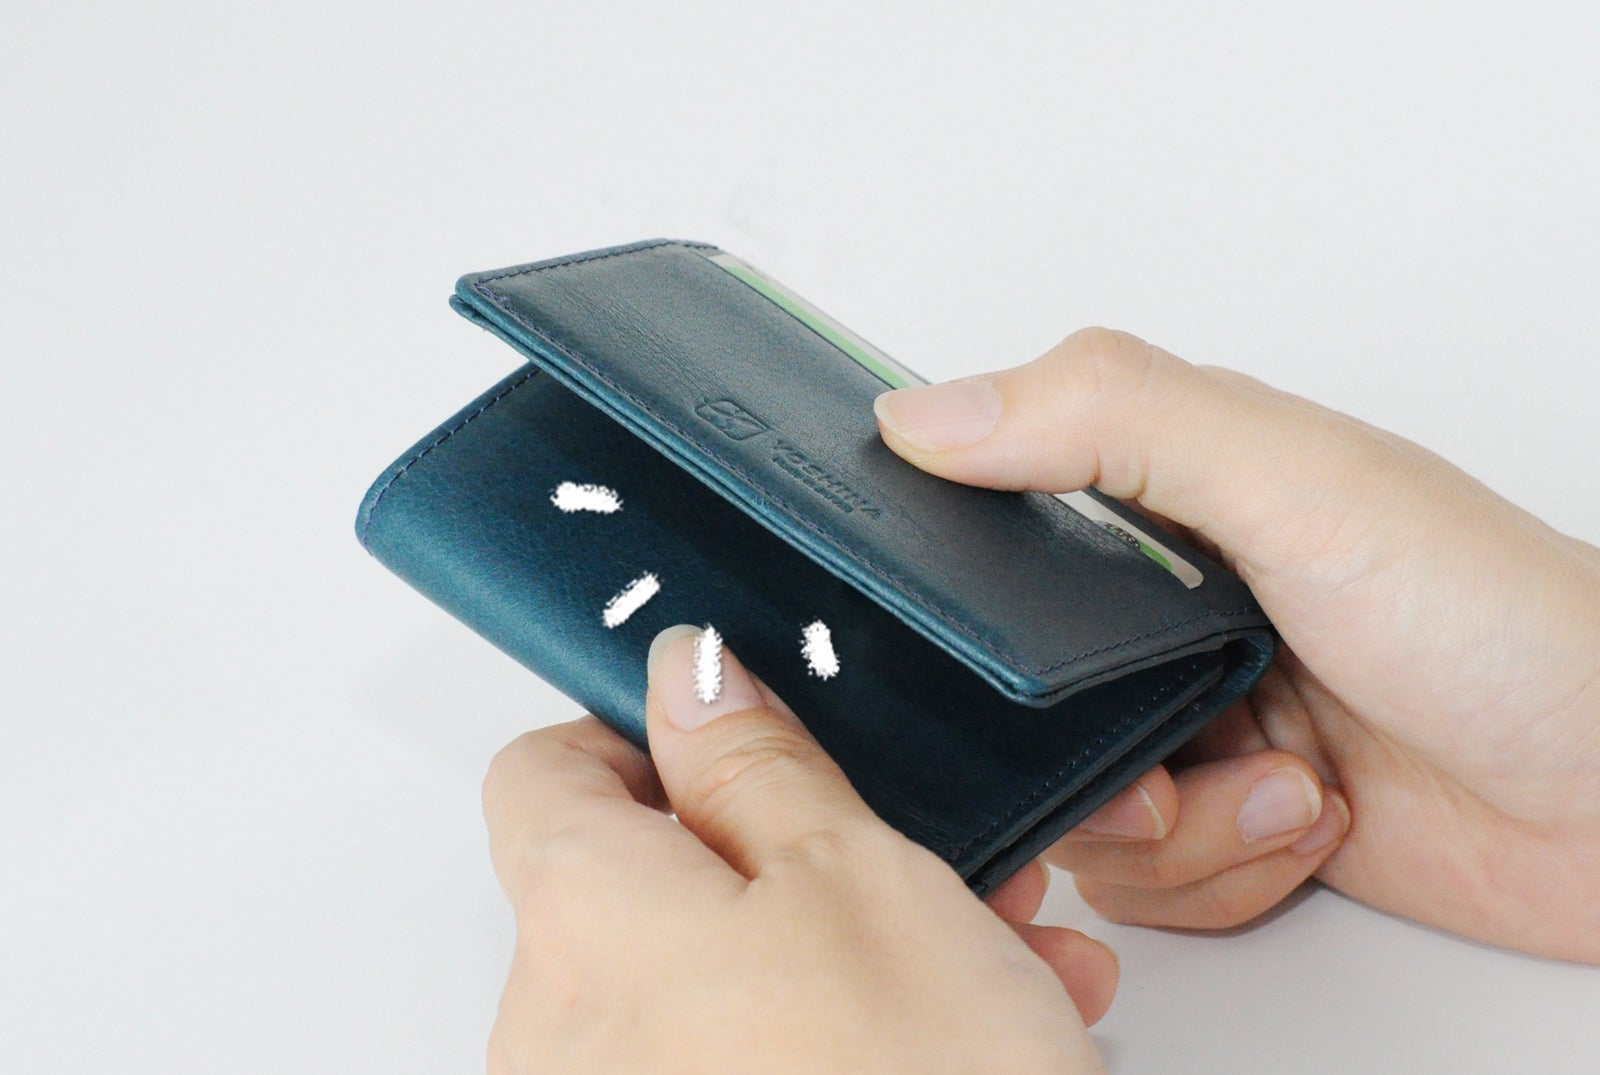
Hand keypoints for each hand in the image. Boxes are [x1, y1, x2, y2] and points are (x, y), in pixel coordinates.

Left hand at [482, 625, 1114, 1073]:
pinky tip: (946, 1037)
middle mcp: (561, 1038)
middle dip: (784, 853)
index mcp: (583, 923)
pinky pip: (729, 1067)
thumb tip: (687, 676)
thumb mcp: (854, 873)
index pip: (546, 773)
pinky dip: (825, 1036)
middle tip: (898, 852)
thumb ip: (753, 759)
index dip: (638, 734)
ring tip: (976, 953)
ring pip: (712, 984)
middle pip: (646, 887)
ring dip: (836, 947)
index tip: (730, 731)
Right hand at [874, 328, 1599, 960]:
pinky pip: (1143, 881)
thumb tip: (928, 417)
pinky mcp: (1228, 819)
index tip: (1000, 639)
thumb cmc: (1501, 618)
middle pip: (1014, 695)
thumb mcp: (1300, 482)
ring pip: (1075, 803)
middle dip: (1088, 753)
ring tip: (1281, 781)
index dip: (965, 586)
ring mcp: (1195, 718)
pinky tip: (1306, 819)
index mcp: (1167, 498)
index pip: (992, 518)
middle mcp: (1169, 612)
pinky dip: (1222, 872)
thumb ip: (1112, 419)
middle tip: (1163, 758)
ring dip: (1178, 826)